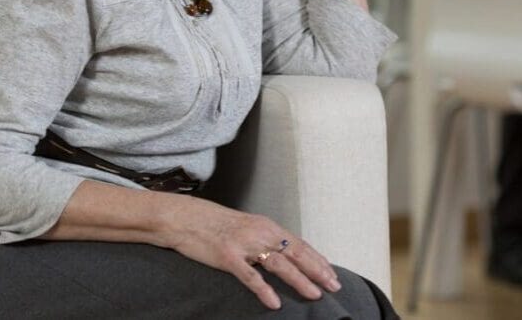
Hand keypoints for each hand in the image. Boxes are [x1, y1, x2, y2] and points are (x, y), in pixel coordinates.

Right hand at [163, 197, 340, 309]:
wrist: (187, 218)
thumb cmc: (218, 225)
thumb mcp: (249, 228)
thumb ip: (267, 240)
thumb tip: (287, 256)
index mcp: (268, 227)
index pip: (300, 245)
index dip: (317, 260)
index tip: (332, 275)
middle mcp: (261, 233)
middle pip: (296, 253)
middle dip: (317, 270)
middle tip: (334, 286)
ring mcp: (245, 245)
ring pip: (279, 264)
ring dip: (299, 280)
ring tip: (314, 295)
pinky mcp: (228, 257)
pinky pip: (250, 276)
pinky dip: (264, 290)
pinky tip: (274, 303)